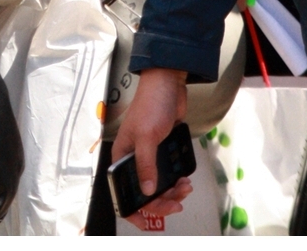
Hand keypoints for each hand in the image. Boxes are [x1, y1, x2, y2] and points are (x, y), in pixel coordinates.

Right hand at [111, 68, 191, 226]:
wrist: (168, 83)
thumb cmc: (151, 103)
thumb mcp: (146, 136)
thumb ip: (146, 165)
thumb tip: (147, 190)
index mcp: (122, 155)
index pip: (123, 190)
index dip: (134, 209)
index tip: (147, 222)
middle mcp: (133, 157)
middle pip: (144, 191)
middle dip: (161, 200)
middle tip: (176, 202)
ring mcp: (148, 154)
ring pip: (158, 184)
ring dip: (172, 191)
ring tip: (184, 188)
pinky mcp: (162, 149)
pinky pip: (168, 173)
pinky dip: (177, 179)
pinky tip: (184, 178)